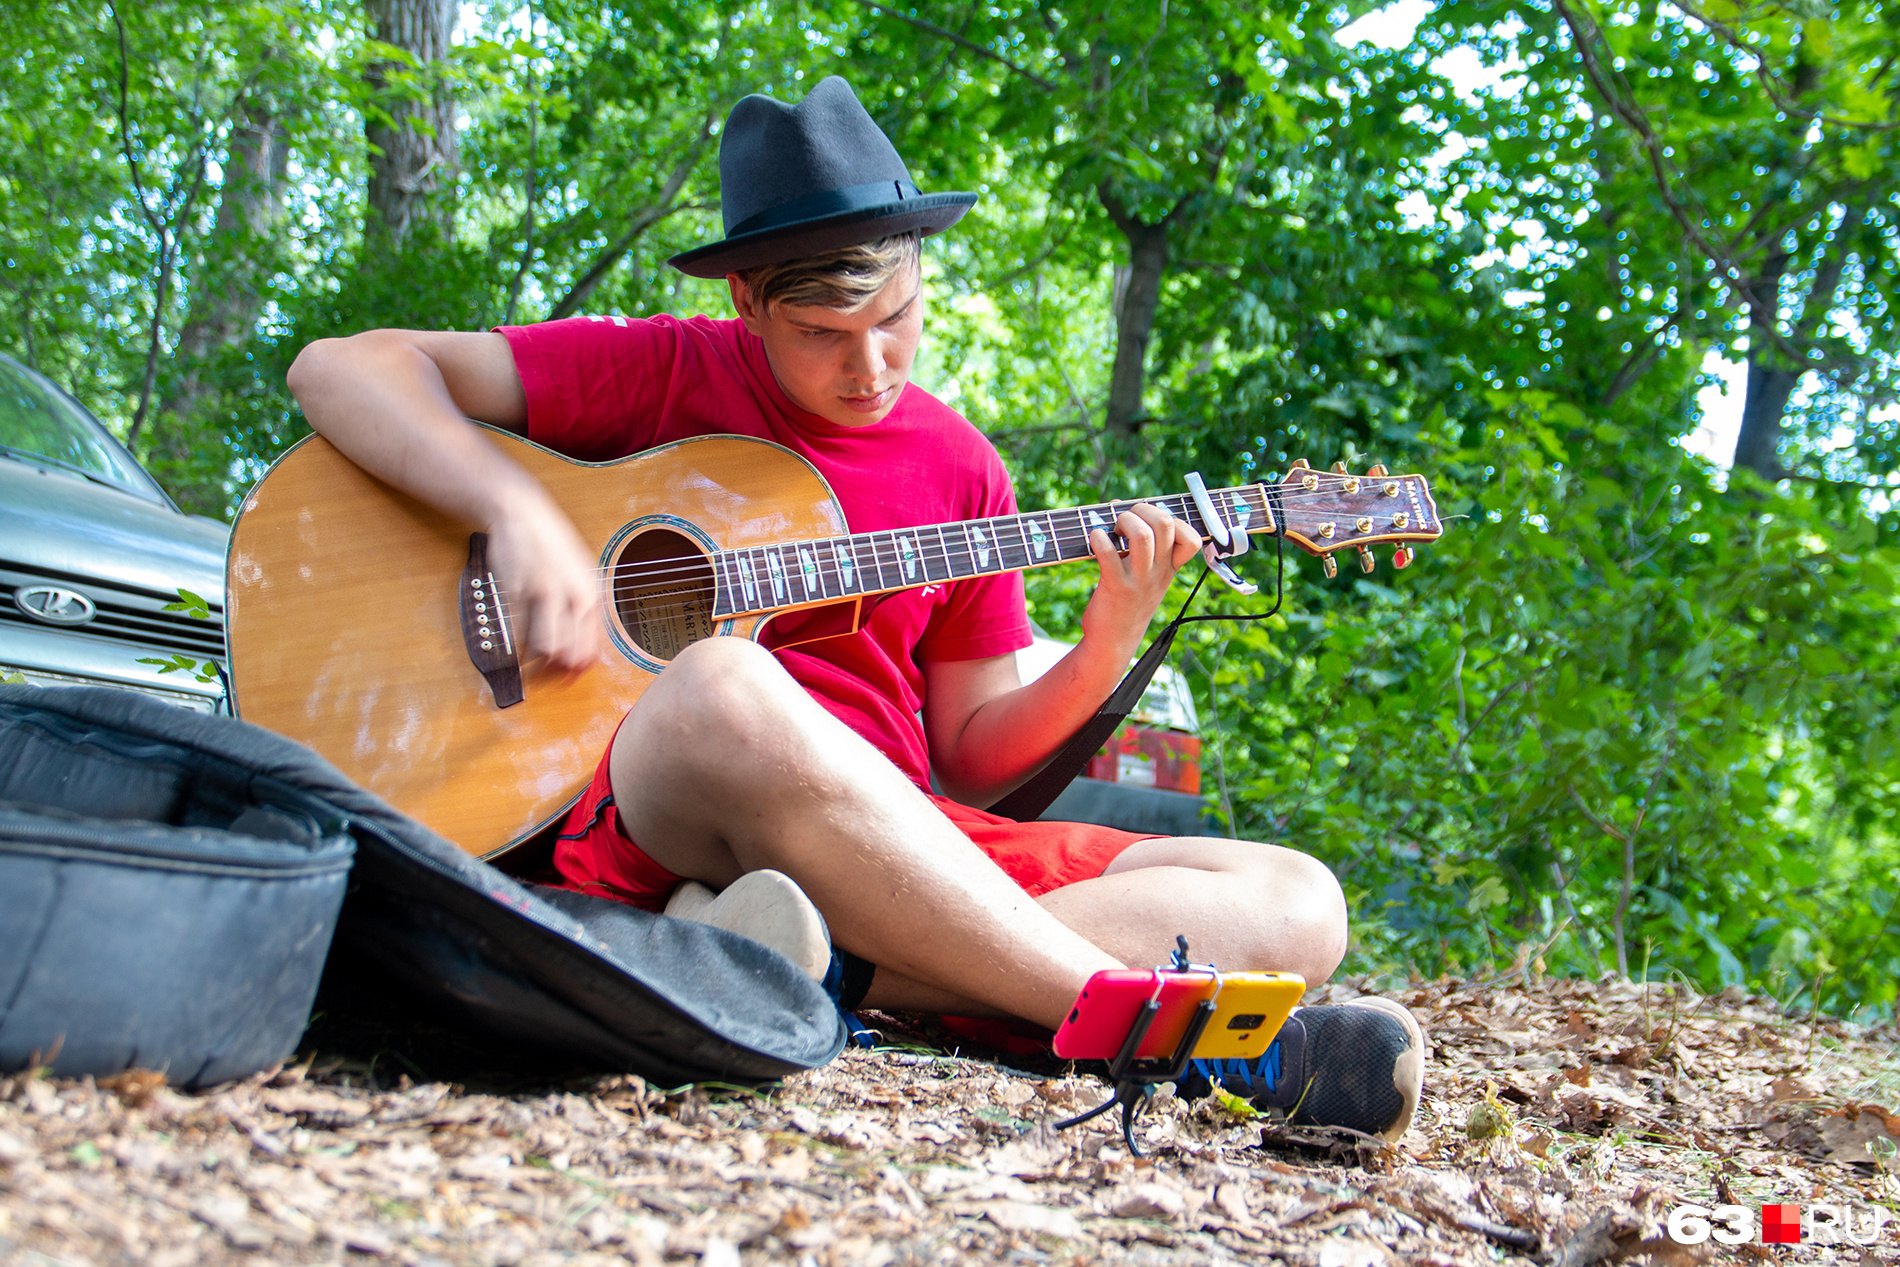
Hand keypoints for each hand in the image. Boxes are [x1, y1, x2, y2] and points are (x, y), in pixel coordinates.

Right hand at [483, 492, 600, 672]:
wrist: (523, 513)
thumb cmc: (552, 544)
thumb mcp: (581, 574)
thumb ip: (583, 609)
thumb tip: (581, 650)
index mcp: (591, 594)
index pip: (591, 648)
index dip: (578, 671)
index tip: (567, 679)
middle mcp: (571, 595)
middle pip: (569, 653)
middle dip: (557, 674)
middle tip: (546, 681)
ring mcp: (543, 593)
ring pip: (545, 647)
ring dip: (536, 666)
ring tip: (530, 670)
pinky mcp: (516, 591)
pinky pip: (517, 632)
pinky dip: (516, 651)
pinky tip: (515, 656)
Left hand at [1079, 502, 1202, 658]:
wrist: (1113, 642)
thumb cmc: (1125, 602)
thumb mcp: (1143, 575)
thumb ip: (1137, 542)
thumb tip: (1117, 504)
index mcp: (1169, 568)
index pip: (1193, 539)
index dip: (1175, 520)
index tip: (1152, 522)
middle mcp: (1158, 573)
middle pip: (1165, 524)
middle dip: (1143, 510)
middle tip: (1126, 519)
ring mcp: (1139, 581)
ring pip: (1141, 535)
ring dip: (1123, 521)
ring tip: (1113, 529)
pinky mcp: (1116, 587)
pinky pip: (1109, 553)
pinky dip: (1099, 538)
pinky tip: (1095, 539)